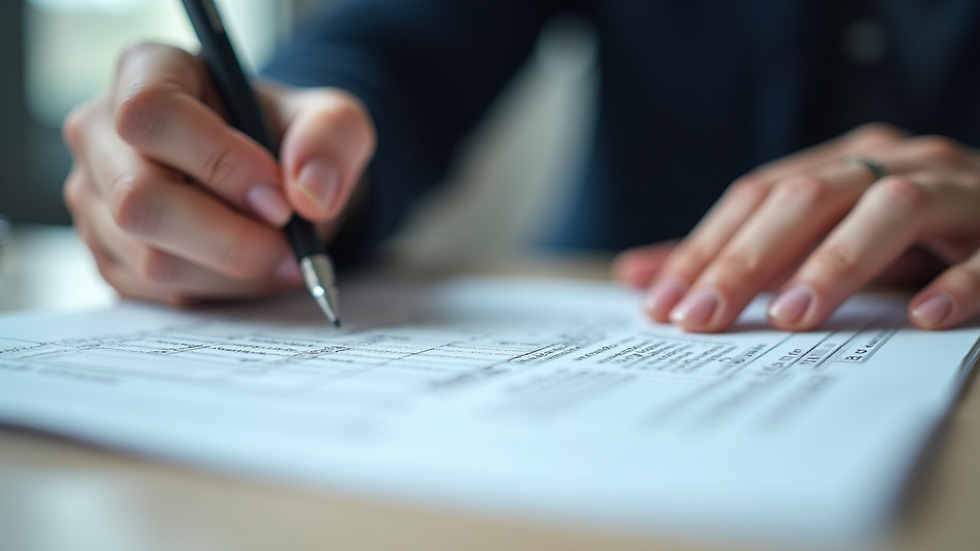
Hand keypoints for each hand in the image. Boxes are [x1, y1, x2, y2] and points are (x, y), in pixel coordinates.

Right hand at [63, 42, 374, 304]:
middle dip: (230, 238)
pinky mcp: (107, 253)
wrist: (274, 181)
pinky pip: (157, 293)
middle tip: (290, 246)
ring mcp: (95, 196)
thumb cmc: (289, 139)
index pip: (151, 113)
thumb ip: (333, 139)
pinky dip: (218, 292)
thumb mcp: (332, 122)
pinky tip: (251, 268)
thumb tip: (310, 193)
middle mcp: (102, 131)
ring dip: (233, 272)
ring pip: (149, 258)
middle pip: (140, 199)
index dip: (218, 160)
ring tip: (281, 256)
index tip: (279, 198)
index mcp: (147, 71)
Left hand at [614, 123, 979, 331]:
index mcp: (843, 162)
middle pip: (809, 198)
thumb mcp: (819, 239)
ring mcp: (956, 192)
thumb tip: (636, 276)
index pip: (758, 196)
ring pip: (893, 208)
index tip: (661, 303)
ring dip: (838, 262)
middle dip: (748, 259)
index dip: (707, 246)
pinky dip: (957, 282)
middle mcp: (893, 164)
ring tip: (790, 315)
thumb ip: (735, 256)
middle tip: (702, 317)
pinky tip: (921, 317)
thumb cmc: (903, 235)